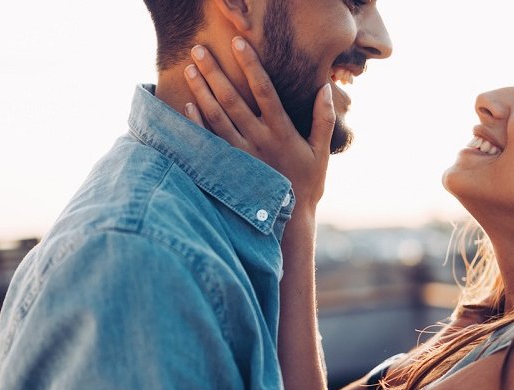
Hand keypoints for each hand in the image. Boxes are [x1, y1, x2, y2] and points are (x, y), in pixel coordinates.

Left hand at [183, 37, 333, 212]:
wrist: (289, 221)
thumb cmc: (308, 183)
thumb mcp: (321, 151)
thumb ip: (323, 119)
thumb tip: (325, 88)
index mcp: (282, 132)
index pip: (265, 90)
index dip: (251, 66)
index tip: (239, 43)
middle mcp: (259, 140)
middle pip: (233, 100)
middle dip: (215, 72)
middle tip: (200, 50)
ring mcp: (241, 155)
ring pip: (217, 118)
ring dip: (202, 92)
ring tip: (190, 70)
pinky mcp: (229, 168)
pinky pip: (209, 142)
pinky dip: (197, 123)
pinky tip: (188, 105)